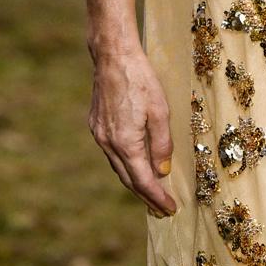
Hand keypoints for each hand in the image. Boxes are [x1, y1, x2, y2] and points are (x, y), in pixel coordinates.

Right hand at [87, 43, 176, 216]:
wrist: (113, 56)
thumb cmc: (140, 79)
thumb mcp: (160, 111)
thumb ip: (162, 144)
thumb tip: (162, 171)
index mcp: (126, 142)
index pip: (143, 181)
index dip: (157, 198)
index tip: (170, 209)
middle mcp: (108, 143)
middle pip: (128, 179)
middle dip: (146, 197)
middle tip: (162, 209)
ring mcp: (99, 135)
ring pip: (118, 168)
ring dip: (134, 182)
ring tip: (151, 193)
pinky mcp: (96, 126)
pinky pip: (112, 154)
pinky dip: (125, 166)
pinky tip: (135, 166)